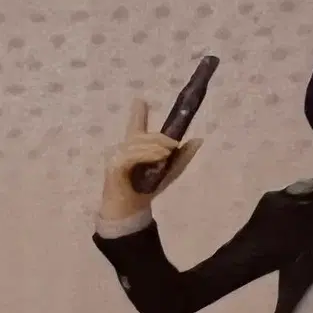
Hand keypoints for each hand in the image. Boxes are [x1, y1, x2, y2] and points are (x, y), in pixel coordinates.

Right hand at [99, 98, 202, 221]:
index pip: (136, 124)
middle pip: (141, 134)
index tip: (140, 99)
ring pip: (137, 143)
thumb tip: (198, 140)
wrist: (130, 213)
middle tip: (175, 143)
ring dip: (155, 146)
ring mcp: (117, 156)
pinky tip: (159, 157)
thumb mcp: (168, 172)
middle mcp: (124, 148)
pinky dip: (146, 155)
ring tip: (168, 151)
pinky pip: (131, 156)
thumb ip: (181, 157)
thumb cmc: (145, 190)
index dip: (138, 111)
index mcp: (135, 146)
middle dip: (159, 137)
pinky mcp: (114, 166)